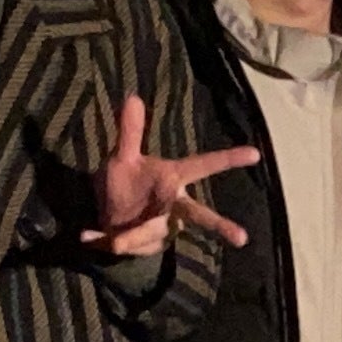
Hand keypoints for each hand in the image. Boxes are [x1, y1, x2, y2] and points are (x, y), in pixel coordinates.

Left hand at [89, 92, 260, 259]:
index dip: (229, 159)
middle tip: (242, 238)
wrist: (109, 217)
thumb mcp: (123, 157)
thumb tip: (132, 96)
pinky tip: (86, 234)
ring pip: (151, 232)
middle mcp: (173, 206)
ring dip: (134, 237)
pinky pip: (122, 242)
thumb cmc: (125, 183)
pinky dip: (101, 237)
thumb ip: (129, 131)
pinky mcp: (144, 245)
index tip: (256, 154)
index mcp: (172, 180)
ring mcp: (162, 228)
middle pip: (199, 215)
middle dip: (219, 225)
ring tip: (116, 240)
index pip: (203, 166)